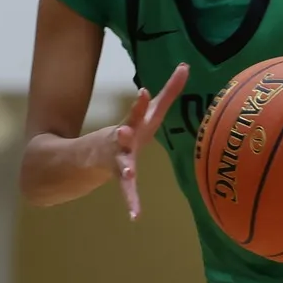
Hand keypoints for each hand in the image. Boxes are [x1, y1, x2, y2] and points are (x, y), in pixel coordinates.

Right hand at [110, 62, 187, 218]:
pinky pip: (127, 191)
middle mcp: (123, 140)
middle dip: (123, 133)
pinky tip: (135, 216)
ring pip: (121, 165)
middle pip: (123, 136)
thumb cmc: (134, 129)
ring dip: (124, 169)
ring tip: (126, 174)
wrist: (96, 153)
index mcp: (134, 124)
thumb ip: (169, 90)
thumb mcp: (150, 111)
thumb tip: (186, 65)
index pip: (138, 111)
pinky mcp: (121, 177)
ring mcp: (119, 159)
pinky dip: (132, 203)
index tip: (143, 92)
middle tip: (122, 132)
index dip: (139, 103)